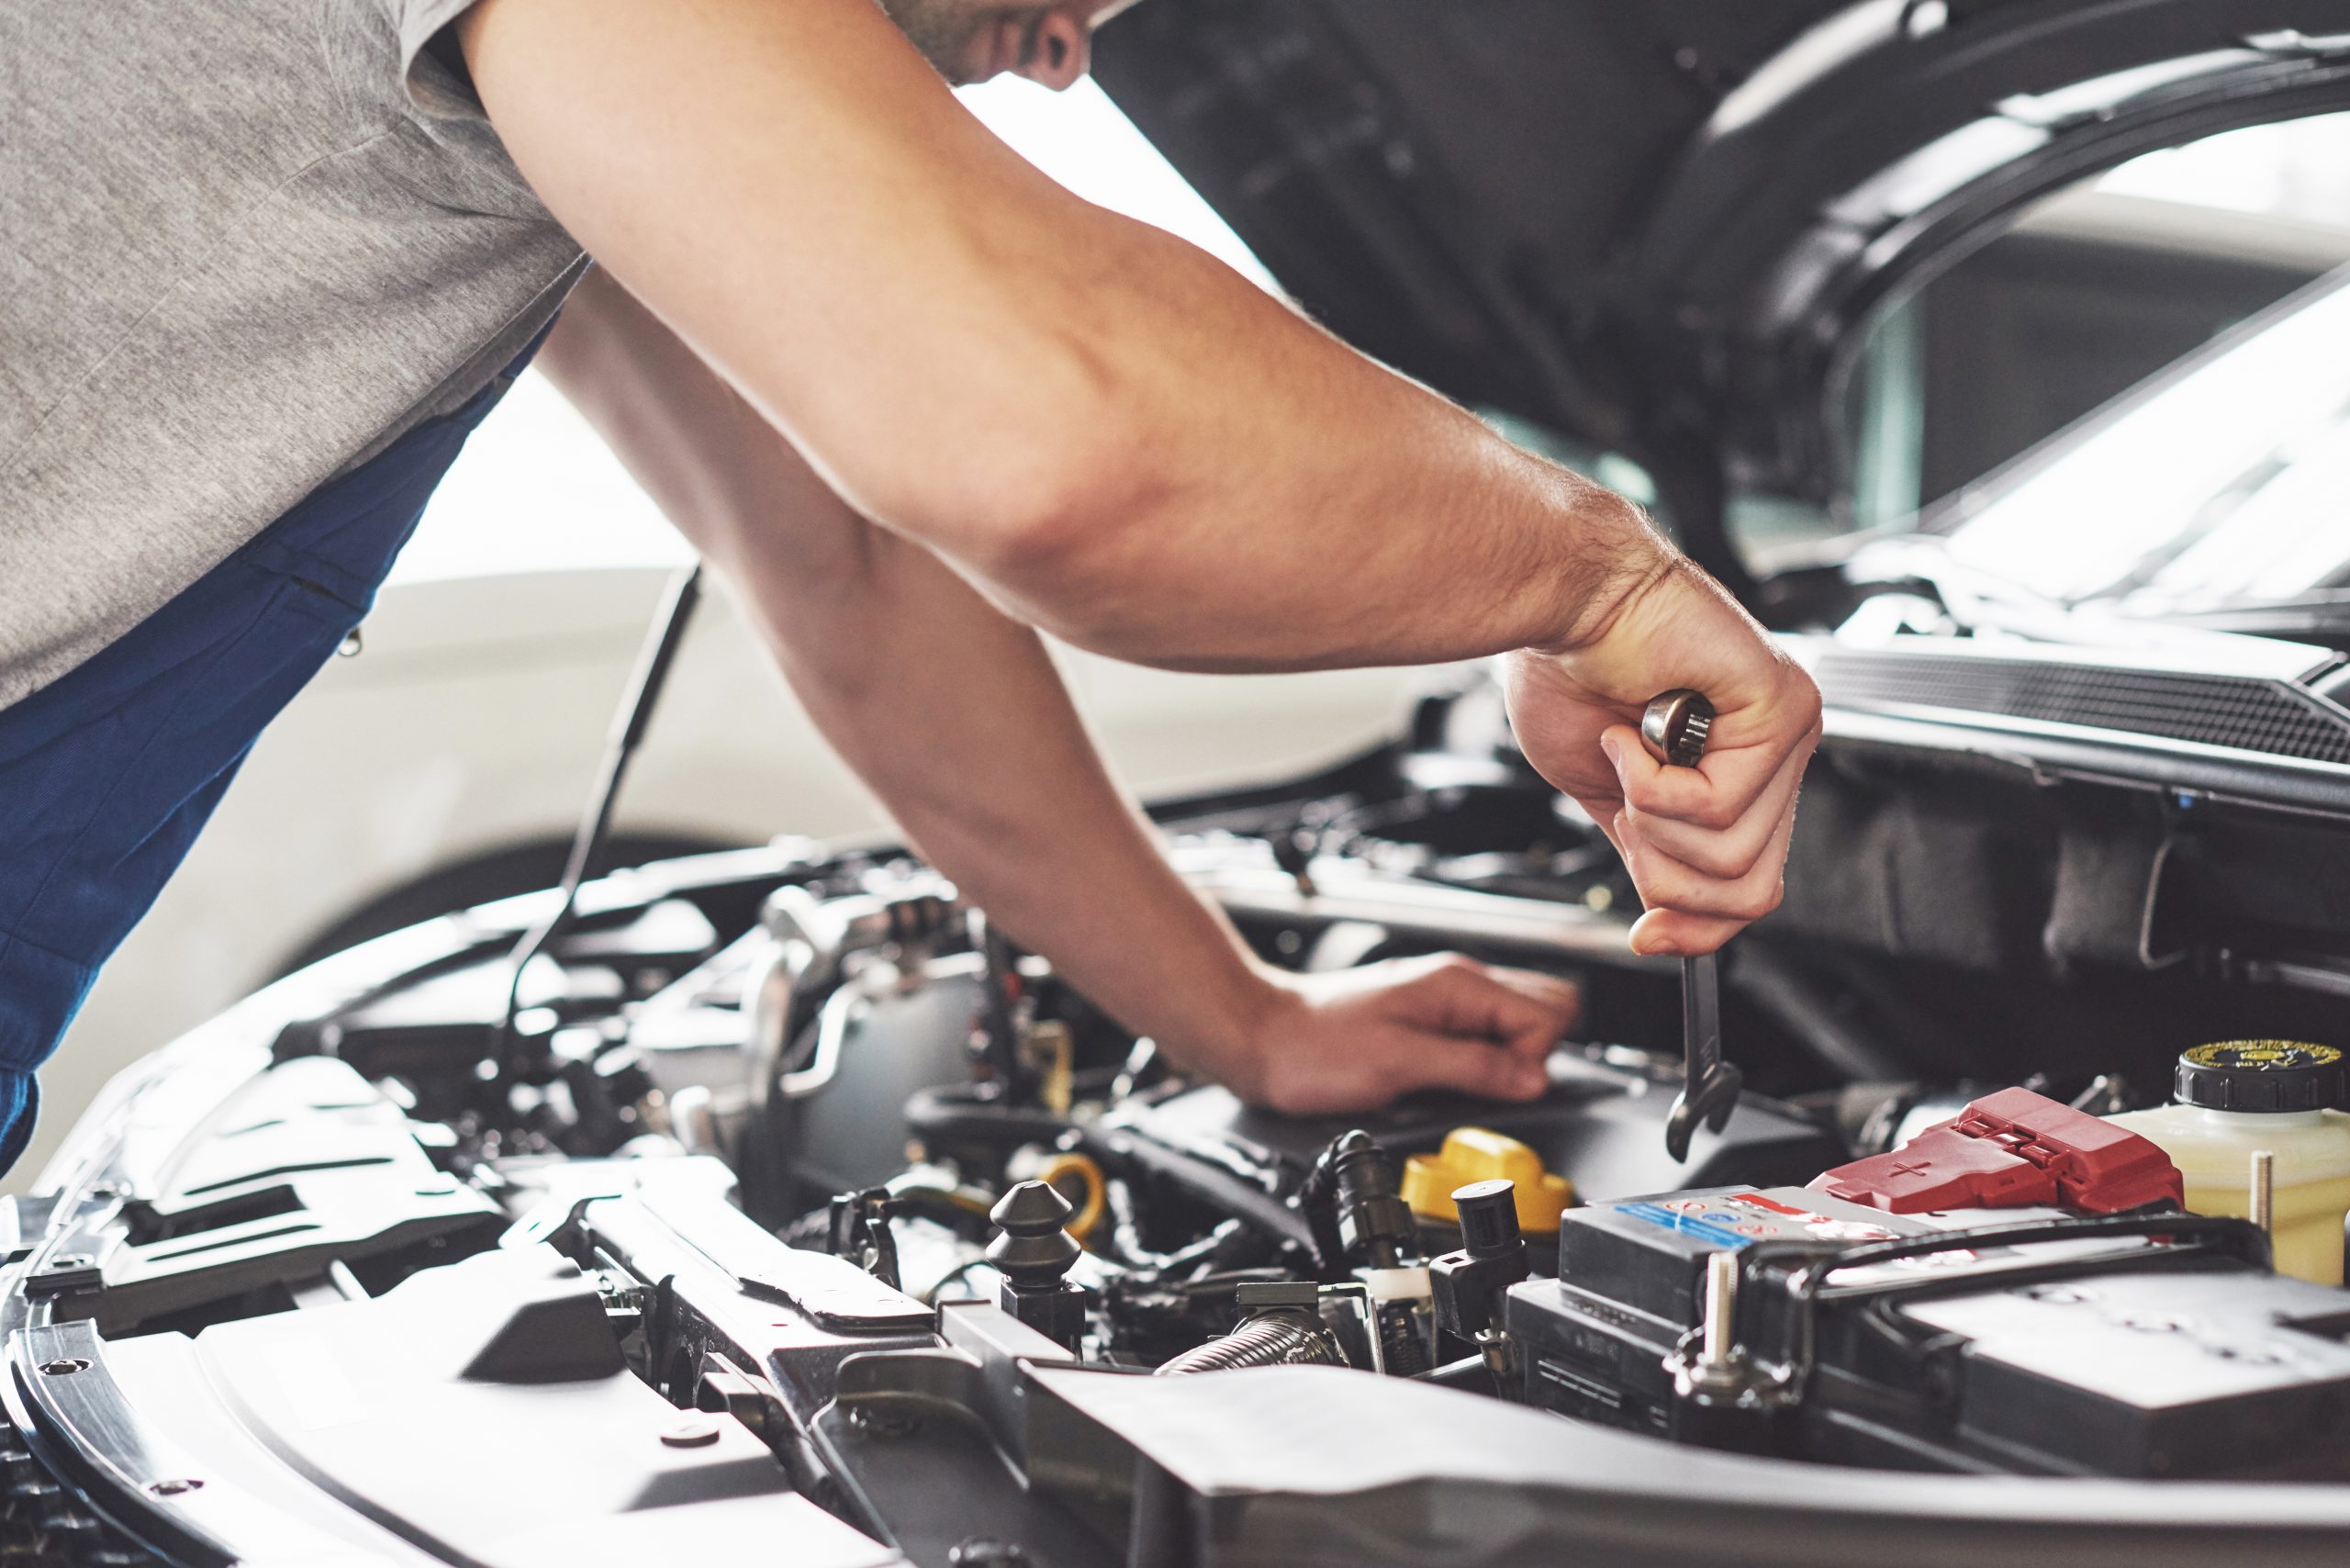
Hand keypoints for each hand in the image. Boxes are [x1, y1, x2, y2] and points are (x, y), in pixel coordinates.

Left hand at [1219, 954, 1579, 1115]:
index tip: (1496, 1085)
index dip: (1531, 1058)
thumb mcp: (1399, 1064)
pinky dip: (1475, 1062)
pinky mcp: (1427, 1021)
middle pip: (1542, 1010)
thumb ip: (1473, 1067)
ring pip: (1513, 1024)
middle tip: (1482, 1084)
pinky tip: (1440, 1079)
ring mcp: (1443, 1001)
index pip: (1546, 1013)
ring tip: (1455, 1082)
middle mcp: (1457, 984)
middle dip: (1529, 1056)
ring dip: (1502, 1061)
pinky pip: (1479, 1037)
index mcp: (1458, 985)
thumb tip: (1533, 1079)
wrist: (1262, 1039)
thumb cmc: (1314, 1048)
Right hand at [1504, 547, 1822, 956]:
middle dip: (1666, 867)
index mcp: (1746, 770)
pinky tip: (1635, 731)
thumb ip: (1651, 852)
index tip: (1646, 935)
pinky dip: (1652, 782)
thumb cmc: (1571, 669)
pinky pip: (1720, 806)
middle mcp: (1780, 750)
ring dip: (1652, 816)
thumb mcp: (1609, 793)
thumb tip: (1667, 924)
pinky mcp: (1782, 706)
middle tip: (1625, 802)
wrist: (1557, 601)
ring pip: (1733, 857)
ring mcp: (1789, 728)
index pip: (1754, 889)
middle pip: (1750, 889)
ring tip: (1628, 750)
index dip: (1697, 929)